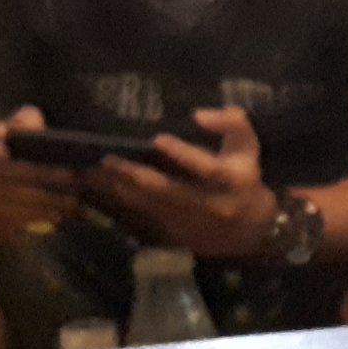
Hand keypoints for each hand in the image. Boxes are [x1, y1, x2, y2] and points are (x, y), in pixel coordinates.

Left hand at [90, 106, 280, 258]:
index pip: (207, 168)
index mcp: (231, 179)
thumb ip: (231, 122)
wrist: (251, 229)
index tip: (159, 139)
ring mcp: (191, 221)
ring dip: (121, 188)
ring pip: (150, 204)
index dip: (184, 154)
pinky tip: (103, 186)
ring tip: (95, 171)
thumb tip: (197, 115)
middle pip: (168, 190)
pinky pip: (144, 214)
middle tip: (109, 158)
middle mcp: (210, 203)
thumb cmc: (244, 176)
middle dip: (136, 174)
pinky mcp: (177, 233)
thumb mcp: (248, 145)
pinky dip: (123, 199)